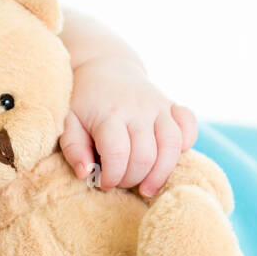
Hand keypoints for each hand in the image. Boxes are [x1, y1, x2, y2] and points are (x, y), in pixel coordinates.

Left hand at [59, 56, 198, 197]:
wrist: (104, 67)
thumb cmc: (83, 101)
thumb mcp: (68, 122)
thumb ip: (73, 148)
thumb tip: (86, 173)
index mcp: (110, 114)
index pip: (117, 154)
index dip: (112, 177)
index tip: (104, 183)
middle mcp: (139, 109)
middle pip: (145, 156)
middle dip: (132, 179)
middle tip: (120, 182)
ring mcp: (159, 106)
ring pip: (172, 146)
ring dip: (160, 174)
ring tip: (147, 188)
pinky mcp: (172, 106)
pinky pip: (189, 127)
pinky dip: (186, 145)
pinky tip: (168, 158)